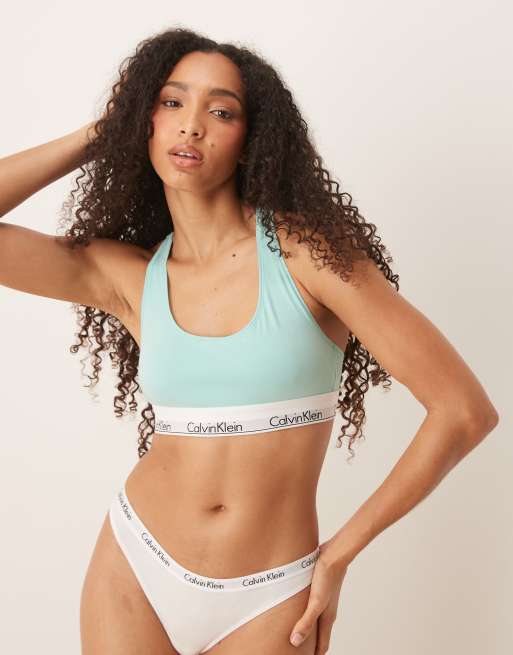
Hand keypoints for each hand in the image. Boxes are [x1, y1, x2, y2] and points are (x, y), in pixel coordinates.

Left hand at [289, 539, 347, 653]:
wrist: (334, 555)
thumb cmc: (326, 578)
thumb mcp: (315, 602)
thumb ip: (306, 622)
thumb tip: (295, 642)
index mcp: (327, 619)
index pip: (322, 645)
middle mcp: (326, 612)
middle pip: (319, 635)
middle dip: (311, 645)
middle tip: (299, 652)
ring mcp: (323, 601)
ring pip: (315, 620)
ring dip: (308, 629)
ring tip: (296, 633)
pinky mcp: (318, 590)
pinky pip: (312, 607)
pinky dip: (305, 614)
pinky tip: (296, 608)